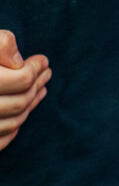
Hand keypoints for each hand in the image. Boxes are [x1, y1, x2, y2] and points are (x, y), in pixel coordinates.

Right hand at [0, 30, 50, 151]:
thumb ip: (1, 44)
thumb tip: (21, 61)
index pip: (21, 80)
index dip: (36, 69)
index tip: (43, 60)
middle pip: (20, 103)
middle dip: (37, 86)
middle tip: (47, 73)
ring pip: (12, 123)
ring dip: (31, 105)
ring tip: (41, 89)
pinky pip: (0, 142)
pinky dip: (13, 129)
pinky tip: (23, 114)